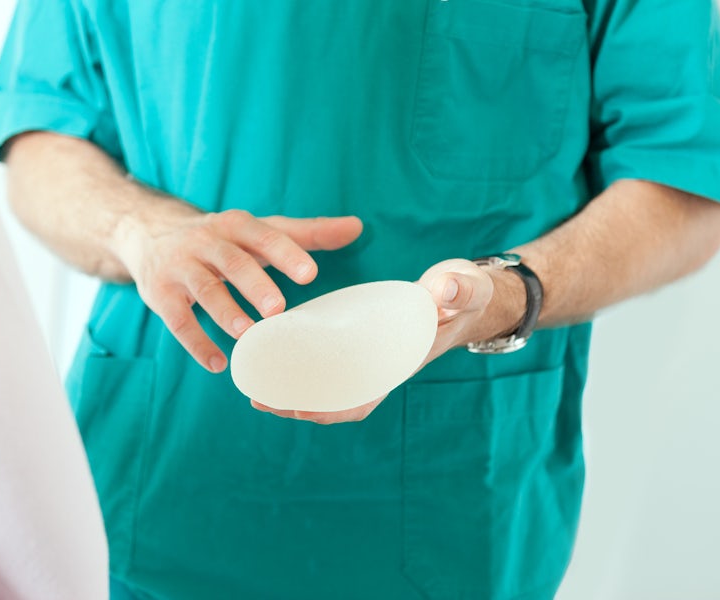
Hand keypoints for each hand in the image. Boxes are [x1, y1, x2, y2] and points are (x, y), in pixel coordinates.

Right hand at [119, 205, 362, 372]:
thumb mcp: (258, 230)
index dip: (286, 254)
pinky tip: (218, 364)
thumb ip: (306, 233)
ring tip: (247, 335)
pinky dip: (196, 343)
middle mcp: (206, 242)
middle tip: (278, 308)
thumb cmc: (222, 238)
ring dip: (225, 313)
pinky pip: (178, 320)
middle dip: (254, 284)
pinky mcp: (160, 294)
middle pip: (232, 261)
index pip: (264, 235)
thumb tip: (357, 228)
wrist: (150, 235)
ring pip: (204, 290)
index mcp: (235, 225)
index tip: (311, 275)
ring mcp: (180, 268)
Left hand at [252, 258, 500, 424]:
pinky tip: (271, 356)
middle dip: (299, 404)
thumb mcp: (464, 289)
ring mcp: (367, 355)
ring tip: (254, 387)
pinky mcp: (358, 339)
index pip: (365, 398)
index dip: (333, 409)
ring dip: (292, 389)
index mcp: (400, 362)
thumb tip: (440, 288)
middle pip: (336, 398)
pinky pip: (326, 362)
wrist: (463, 291)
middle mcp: (380, 365)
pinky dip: (300, 365)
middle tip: (259, 399)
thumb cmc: (463, 295)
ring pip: (326, 383)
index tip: (302, 411)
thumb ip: (456, 289)